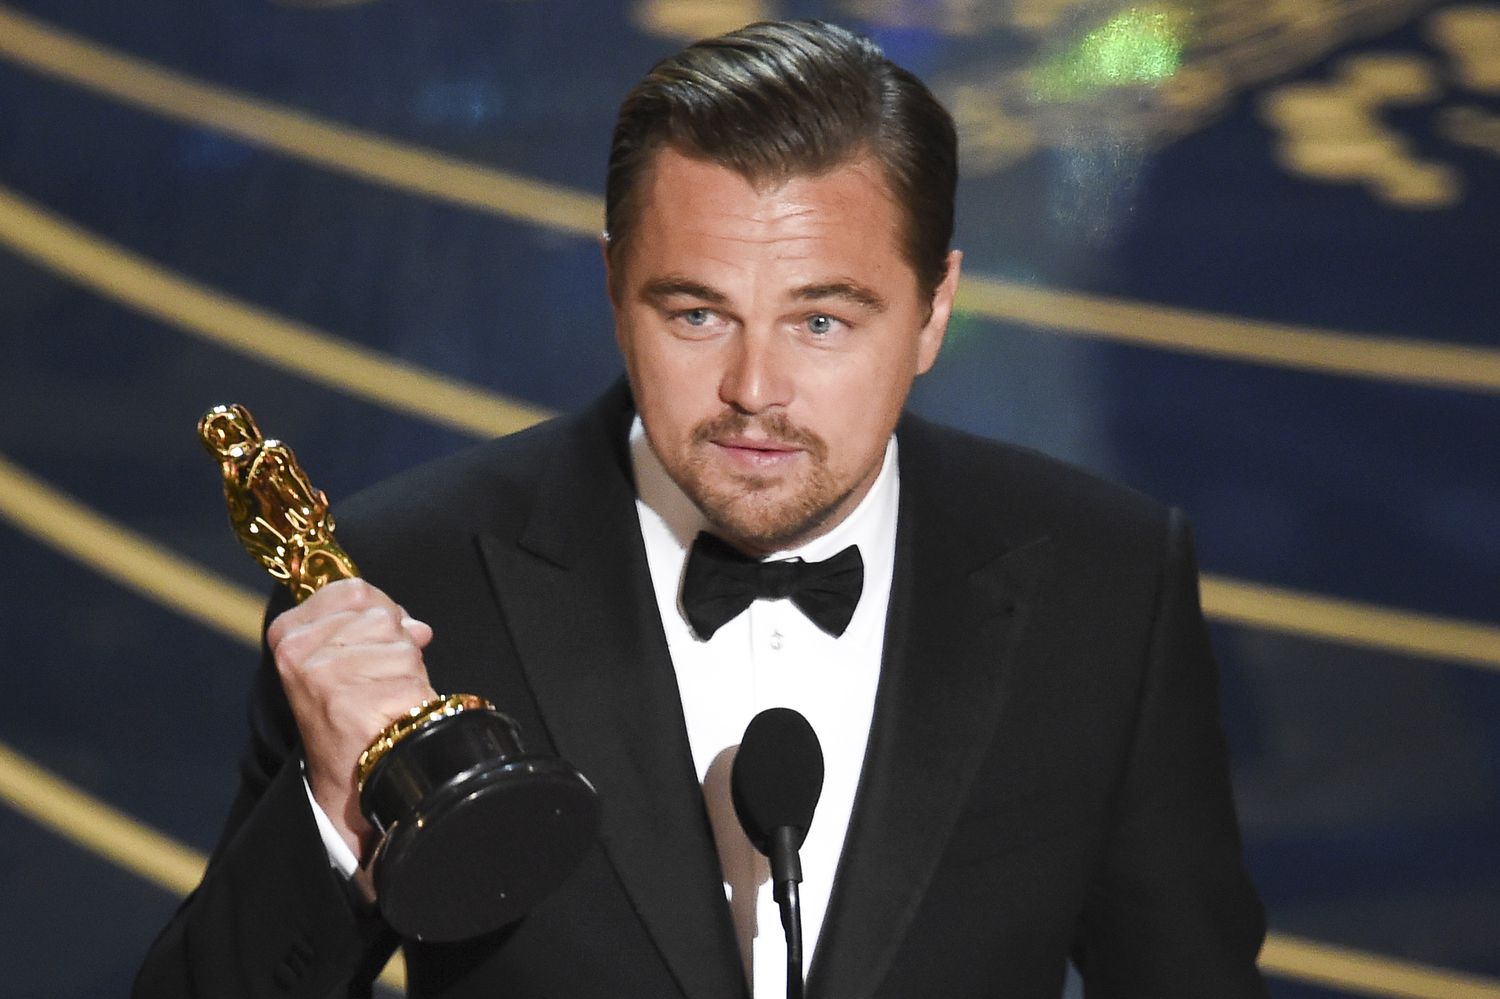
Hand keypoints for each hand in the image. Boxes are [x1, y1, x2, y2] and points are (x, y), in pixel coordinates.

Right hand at [266, 577, 435, 859]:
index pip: (353, 589)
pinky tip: (396, 717)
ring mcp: (329, 676)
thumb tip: (417, 626)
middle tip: (380, 682)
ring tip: (386, 702)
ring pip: (402, 643)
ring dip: (408, 672)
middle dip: (395, 643)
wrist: (352, 783)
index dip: (380, 610)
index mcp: (288, 637)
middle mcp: (301, 653)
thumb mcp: (335, 662)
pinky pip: (414, 673)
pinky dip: (418, 694)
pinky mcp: (359, 699)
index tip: (373, 641)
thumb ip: (363, 628)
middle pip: (382, 613)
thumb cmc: (349, 719)